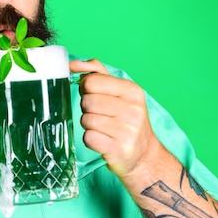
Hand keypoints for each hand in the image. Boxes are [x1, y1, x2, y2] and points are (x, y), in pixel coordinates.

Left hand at [70, 58, 158, 180]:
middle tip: (100, 114)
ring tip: (103, 127)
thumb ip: (96, 72)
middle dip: (87, 108)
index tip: (95, 95)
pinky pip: (88, 138)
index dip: (87, 89)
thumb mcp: (119, 91)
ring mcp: (127, 131)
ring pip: (86, 119)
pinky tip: (103, 140)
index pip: (92, 81)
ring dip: (88, 124)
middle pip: (87, 101)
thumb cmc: (126, 118)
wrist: (143, 154)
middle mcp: (132, 109)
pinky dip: (90, 139)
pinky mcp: (118, 150)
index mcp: (132, 90)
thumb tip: (73, 63)